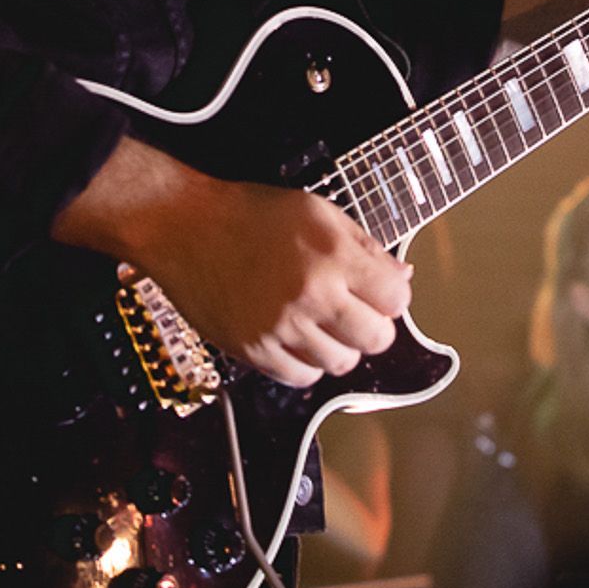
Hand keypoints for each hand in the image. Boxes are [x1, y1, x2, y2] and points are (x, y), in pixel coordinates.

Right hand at [138, 182, 412, 389]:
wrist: (185, 227)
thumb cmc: (251, 213)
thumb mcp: (317, 212)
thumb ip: (365, 246)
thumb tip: (403, 278)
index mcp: (333, 253)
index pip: (396, 299)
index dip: (392, 296)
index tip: (378, 291)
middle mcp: (312, 293)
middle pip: (376, 338)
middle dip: (372, 325)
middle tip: (353, 309)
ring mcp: (282, 326)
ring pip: (342, 362)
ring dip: (339, 345)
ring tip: (320, 321)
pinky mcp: (254, 350)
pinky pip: (302, 376)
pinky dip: (306, 361)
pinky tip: (296, 336)